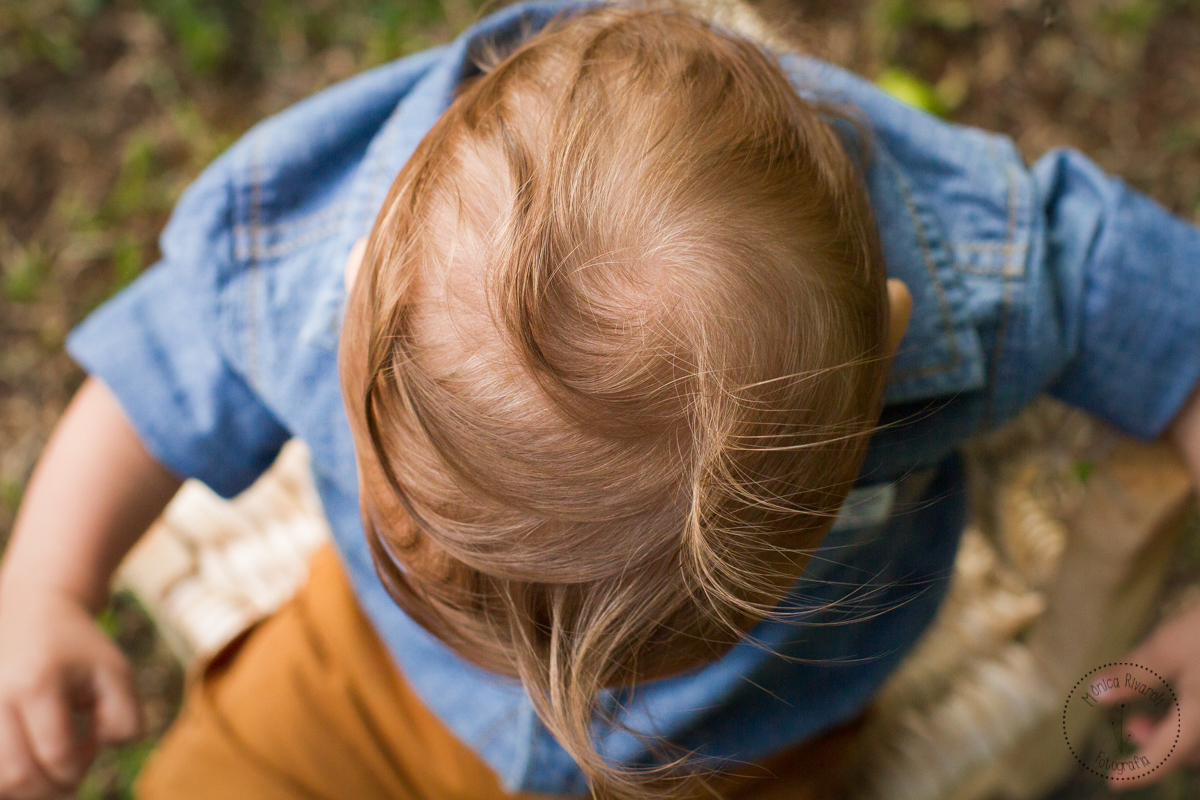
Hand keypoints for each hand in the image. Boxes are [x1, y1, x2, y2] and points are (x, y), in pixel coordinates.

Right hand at [0, 590, 140, 798]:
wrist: (31, 612)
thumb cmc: (79, 649)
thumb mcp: (116, 672)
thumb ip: (124, 718)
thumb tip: (100, 751)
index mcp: (37, 684)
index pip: (57, 756)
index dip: (80, 767)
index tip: (89, 748)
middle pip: (16, 777)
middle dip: (50, 790)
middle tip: (68, 776)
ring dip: (22, 790)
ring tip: (44, 771)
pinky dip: (4, 781)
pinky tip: (24, 762)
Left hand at [1095, 600, 1199, 791]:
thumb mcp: (1171, 645)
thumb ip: (1135, 674)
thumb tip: (1097, 693)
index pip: (1169, 755)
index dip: (1140, 771)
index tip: (1114, 782)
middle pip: (1195, 753)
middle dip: (1161, 747)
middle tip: (1132, 728)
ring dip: (1181, 738)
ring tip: (1149, 718)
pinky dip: (1195, 725)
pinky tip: (1184, 703)